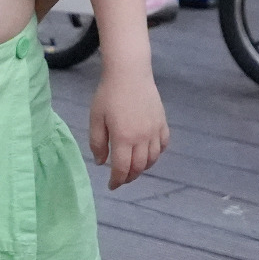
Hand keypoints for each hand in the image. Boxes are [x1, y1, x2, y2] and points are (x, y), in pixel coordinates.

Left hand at [89, 67, 168, 188]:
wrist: (129, 73)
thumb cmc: (108, 94)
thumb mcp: (96, 119)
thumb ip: (97, 143)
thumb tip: (102, 163)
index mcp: (123, 138)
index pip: (122, 169)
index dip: (116, 181)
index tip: (111, 186)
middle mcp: (142, 138)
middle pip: (139, 167)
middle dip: (129, 177)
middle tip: (121, 178)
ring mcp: (154, 130)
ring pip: (152, 159)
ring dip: (143, 167)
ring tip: (133, 167)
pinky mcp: (162, 122)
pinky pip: (163, 145)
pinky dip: (156, 153)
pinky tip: (148, 152)